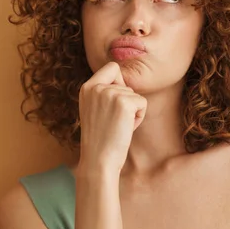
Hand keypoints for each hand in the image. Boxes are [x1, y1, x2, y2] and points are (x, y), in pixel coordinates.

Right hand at [77, 61, 146, 175]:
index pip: (111, 68)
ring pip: (135, 95)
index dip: (119, 82)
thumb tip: (123, 81)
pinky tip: (126, 128)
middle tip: (113, 121)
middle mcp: (97, 87)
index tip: (114, 103)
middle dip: (126, 102)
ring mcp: (110, 93)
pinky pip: (143, 103)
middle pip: (127, 83)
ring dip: (132, 112)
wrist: (98, 160)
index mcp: (86, 87)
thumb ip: (103, 93)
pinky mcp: (124, 102)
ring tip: (117, 126)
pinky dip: (139, 117)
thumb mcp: (93, 109)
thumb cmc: (100, 138)